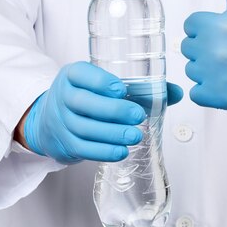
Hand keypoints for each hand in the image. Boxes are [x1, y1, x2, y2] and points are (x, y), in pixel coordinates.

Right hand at [23, 62, 182, 162]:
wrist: (50, 118)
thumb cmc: (88, 96)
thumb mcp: (103, 84)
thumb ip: (140, 87)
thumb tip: (177, 92)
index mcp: (73, 75)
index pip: (81, 74)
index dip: (99, 81)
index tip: (120, 88)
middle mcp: (63, 95)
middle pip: (83, 103)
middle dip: (113, 111)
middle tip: (138, 116)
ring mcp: (61, 121)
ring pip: (84, 128)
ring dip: (111, 134)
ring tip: (135, 136)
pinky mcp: (65, 143)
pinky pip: (82, 149)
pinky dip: (103, 152)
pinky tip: (121, 152)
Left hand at [181, 0, 226, 110]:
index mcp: (215, 25)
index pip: (191, 25)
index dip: (207, 26)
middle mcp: (213, 51)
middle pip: (189, 48)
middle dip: (206, 46)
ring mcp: (216, 77)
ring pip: (192, 70)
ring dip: (206, 69)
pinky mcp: (221, 98)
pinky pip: (197, 93)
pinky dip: (208, 90)